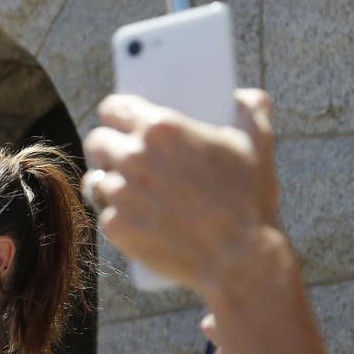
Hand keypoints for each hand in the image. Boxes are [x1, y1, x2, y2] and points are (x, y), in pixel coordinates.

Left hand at [82, 88, 278, 297]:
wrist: (239, 258)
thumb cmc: (249, 199)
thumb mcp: (258, 145)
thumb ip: (252, 110)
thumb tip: (243, 96)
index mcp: (160, 128)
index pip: (113, 108)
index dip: (113, 115)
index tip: (118, 122)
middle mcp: (133, 157)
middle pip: (97, 142)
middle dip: (105, 147)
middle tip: (120, 158)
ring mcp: (120, 193)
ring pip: (95, 179)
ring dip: (106, 182)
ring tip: (124, 189)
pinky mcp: (114, 226)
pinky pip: (102, 214)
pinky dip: (113, 216)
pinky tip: (128, 218)